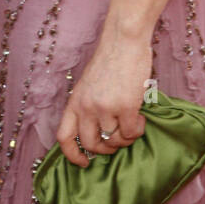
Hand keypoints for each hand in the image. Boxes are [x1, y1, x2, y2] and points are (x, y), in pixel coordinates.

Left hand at [56, 24, 152, 167]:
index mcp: (75, 101)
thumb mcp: (89, 84)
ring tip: (132, 123)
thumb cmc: (110, 60)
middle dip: (107, 149)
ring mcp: (105, 108)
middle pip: (91, 144)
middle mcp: (86, 107)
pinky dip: (138, 130)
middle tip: (118, 141)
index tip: (84, 163)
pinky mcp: (125, 107)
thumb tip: (100, 132)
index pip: (64, 137)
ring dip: (126, 137)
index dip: (72, 155)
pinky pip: (131, 133)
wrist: (124, 41)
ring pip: (115, 141)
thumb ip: (89, 106)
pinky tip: (141, 117)